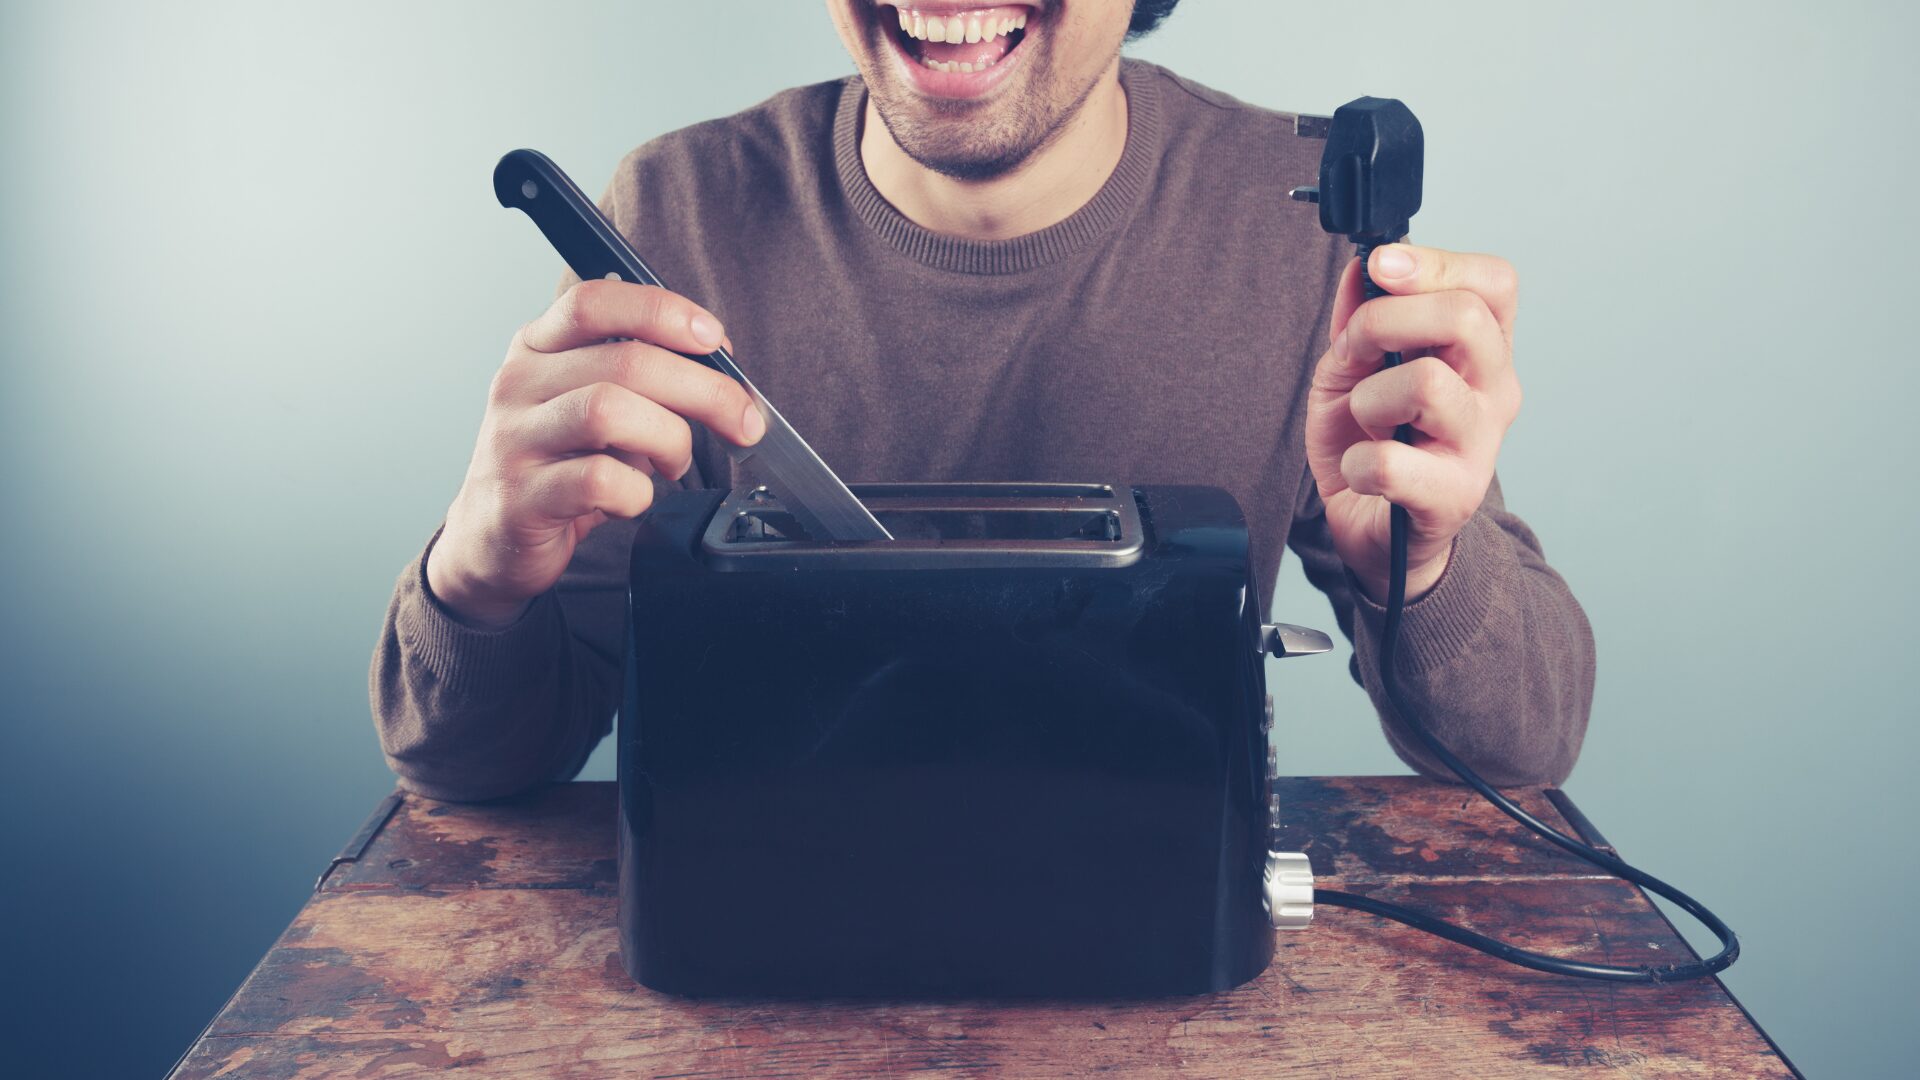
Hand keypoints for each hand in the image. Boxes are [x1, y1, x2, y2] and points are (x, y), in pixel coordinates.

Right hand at [426, 279, 763, 626]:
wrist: (492, 537)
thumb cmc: (558, 464)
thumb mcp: (592, 403)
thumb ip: (643, 379)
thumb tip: (718, 367)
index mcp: (538, 348)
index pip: (594, 302)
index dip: (662, 311)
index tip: (713, 339)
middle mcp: (519, 384)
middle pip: (625, 360)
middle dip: (705, 390)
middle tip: (741, 419)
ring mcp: (514, 439)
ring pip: (609, 412)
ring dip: (670, 439)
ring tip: (677, 461)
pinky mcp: (522, 497)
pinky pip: (599, 481)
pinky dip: (638, 492)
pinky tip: (636, 498)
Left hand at [1304, 244, 1522, 603]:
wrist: (1375, 530)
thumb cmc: (1373, 440)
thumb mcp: (1354, 368)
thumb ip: (1359, 317)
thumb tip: (1362, 268)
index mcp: (1482, 350)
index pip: (1494, 282)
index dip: (1436, 263)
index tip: (1382, 267)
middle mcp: (1495, 391)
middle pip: (1464, 318)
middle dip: (1386, 320)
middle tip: (1356, 350)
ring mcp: (1481, 445)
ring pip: (1427, 384)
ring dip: (1368, 397)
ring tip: (1365, 420)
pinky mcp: (1453, 497)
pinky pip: (1389, 461)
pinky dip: (1355, 464)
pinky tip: (1361, 471)